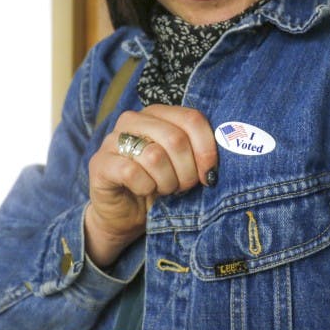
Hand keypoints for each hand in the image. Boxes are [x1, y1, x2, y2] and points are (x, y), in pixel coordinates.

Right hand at [85, 105, 216, 265]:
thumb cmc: (160, 184)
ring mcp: (112, 139)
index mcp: (158, 113)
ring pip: (154, 156)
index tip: (210, 174)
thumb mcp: (185, 165)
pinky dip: (145, 187)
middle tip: (183, 187)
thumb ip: (200, 150)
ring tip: (163, 188)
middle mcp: (133, 119)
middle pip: (176, 139)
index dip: (206, 149)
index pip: (192, 119)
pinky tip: (143, 191)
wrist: (126, 215)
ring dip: (166, 181)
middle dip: (187, 171)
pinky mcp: (100, 163)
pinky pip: (131, 172)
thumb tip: (229, 145)